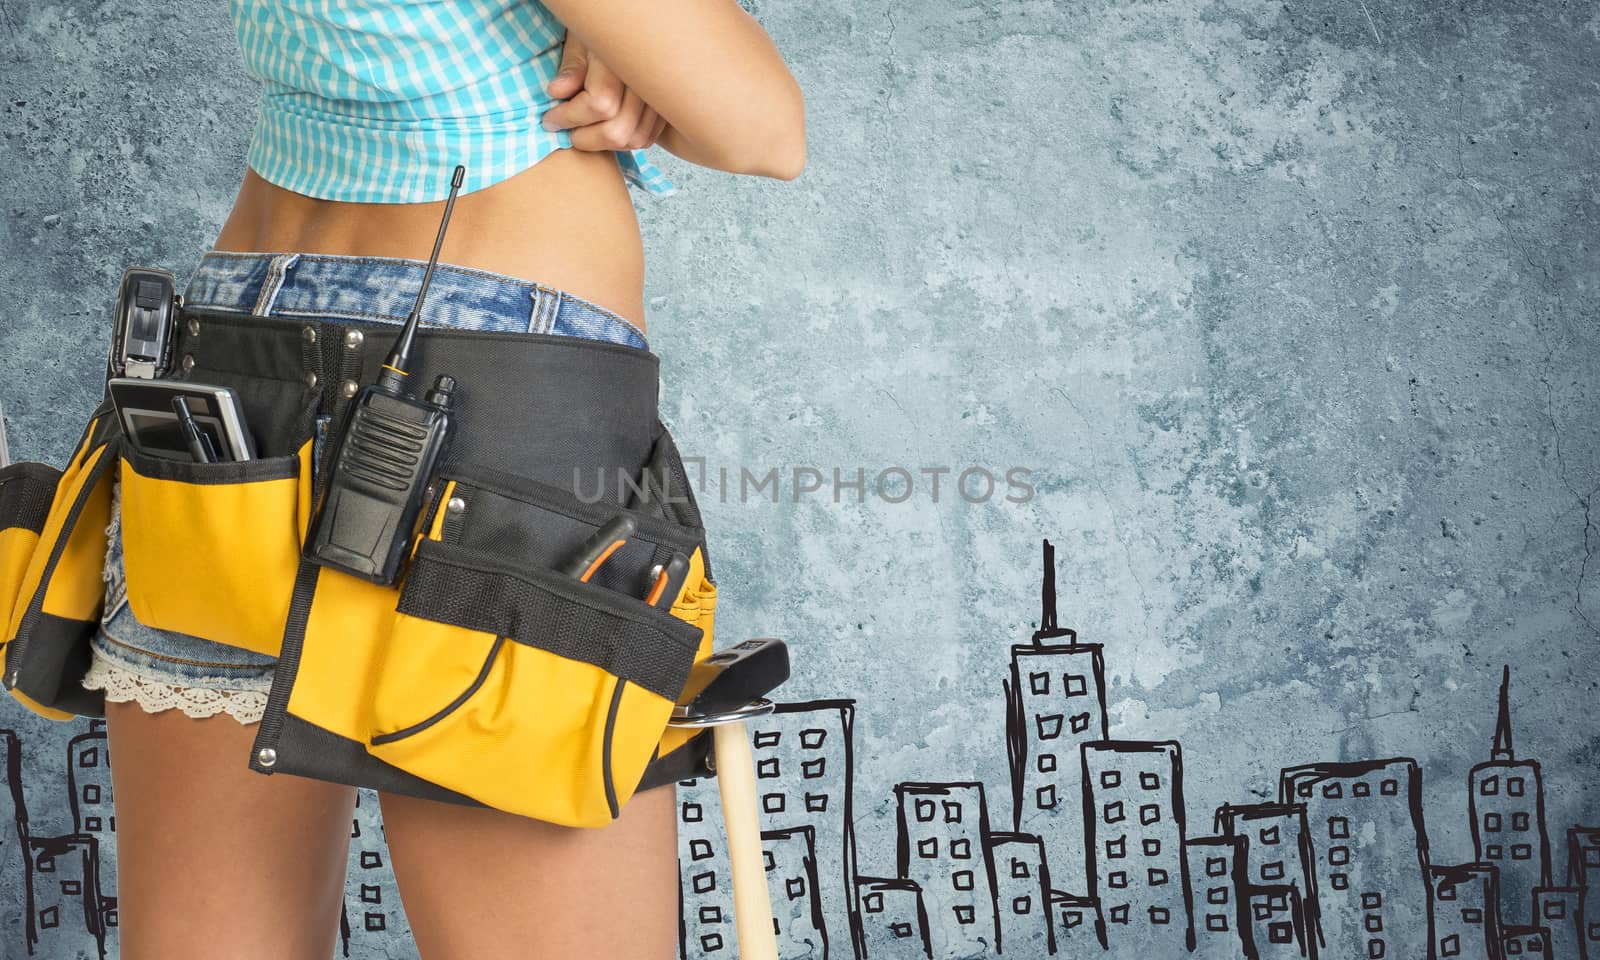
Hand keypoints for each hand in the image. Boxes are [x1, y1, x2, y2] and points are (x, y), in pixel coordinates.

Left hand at [541, 32, 667, 150]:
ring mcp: (659, 97)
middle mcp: (646, 81)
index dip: (570, 117)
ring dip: (604, 144)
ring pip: (634, 139)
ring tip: (584, 131)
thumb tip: (557, 92)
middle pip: (618, 130)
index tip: (551, 118)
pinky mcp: (664, 108)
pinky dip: (623, 141)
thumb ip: (572, 65)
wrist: (633, 30)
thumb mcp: (581, 39)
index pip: (600, 104)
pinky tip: (604, 129)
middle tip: (567, 132)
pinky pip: (647, 138)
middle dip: (586, 139)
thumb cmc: (603, 34)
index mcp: (622, 60)